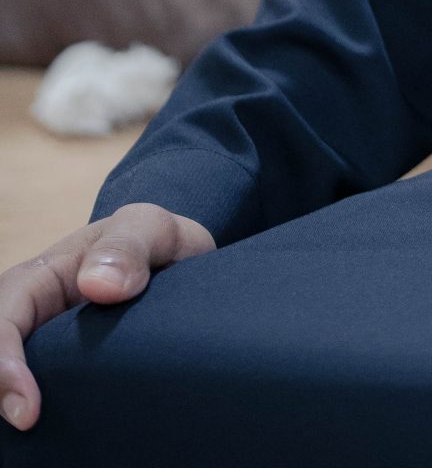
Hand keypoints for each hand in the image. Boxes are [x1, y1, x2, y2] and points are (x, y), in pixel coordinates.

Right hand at [0, 205, 214, 433]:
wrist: (181, 265)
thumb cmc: (154, 243)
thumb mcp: (149, 228)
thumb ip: (128, 244)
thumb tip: (97, 284)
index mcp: (40, 279)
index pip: (4, 319)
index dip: (4, 365)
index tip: (28, 409)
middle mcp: (34, 319)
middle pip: (0, 360)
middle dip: (1, 394)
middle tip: (30, 425)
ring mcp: (49, 352)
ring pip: (16, 386)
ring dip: (20, 405)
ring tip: (45, 435)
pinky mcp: (68, 377)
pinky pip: (50, 398)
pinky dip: (50, 421)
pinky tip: (64, 436)